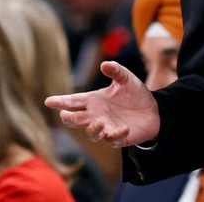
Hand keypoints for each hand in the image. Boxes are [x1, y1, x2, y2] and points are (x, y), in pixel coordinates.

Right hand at [45, 61, 159, 147]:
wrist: (154, 110)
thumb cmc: (136, 94)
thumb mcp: (126, 79)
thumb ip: (116, 71)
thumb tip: (104, 64)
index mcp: (94, 100)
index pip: (74, 101)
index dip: (61, 102)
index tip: (49, 101)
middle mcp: (96, 115)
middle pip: (75, 120)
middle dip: (69, 118)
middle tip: (65, 115)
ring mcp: (106, 128)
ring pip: (91, 133)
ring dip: (93, 129)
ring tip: (100, 121)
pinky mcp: (118, 138)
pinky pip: (112, 139)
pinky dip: (116, 134)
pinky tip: (124, 127)